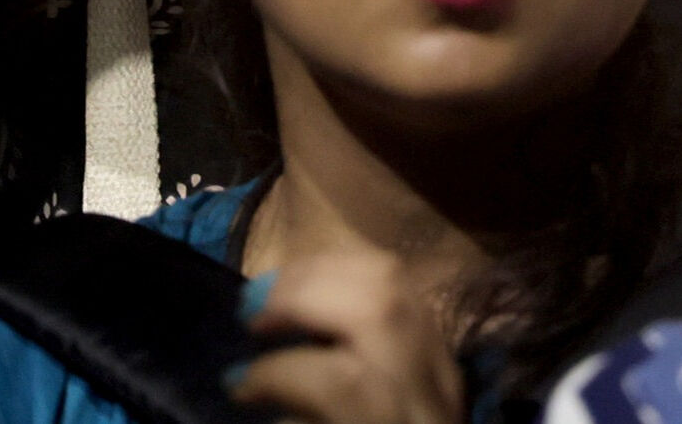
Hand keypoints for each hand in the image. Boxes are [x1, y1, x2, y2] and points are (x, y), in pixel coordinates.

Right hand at [232, 253, 463, 423]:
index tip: (236, 386)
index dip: (280, 373)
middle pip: (380, 312)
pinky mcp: (446, 357)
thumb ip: (302, 419)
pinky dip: (350, 274)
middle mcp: (431, 400)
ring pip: (396, 287)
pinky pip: (405, 289)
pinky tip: (311, 286)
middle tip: (249, 316)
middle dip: (304, 296)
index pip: (345, 383)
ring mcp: (445, 372)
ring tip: (272, 293)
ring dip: (323, 273)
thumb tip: (249, 387)